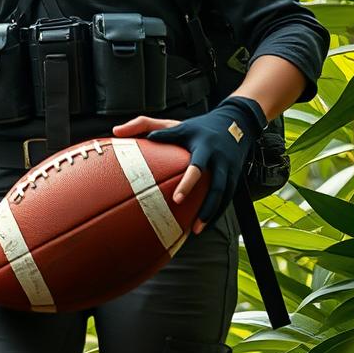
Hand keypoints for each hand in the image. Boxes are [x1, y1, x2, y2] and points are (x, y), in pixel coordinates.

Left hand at [115, 98, 265, 232]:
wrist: (236, 122)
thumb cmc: (197, 126)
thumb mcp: (173, 122)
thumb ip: (144, 124)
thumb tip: (117, 131)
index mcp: (202, 144)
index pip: (196, 165)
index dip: (189, 182)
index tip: (177, 199)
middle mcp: (218, 157)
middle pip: (217, 185)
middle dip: (206, 206)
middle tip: (192, 225)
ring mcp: (230, 168)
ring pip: (224, 195)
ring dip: (212, 214)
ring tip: (196, 230)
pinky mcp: (235, 176)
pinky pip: (228, 198)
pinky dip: (217, 213)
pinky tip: (205, 224)